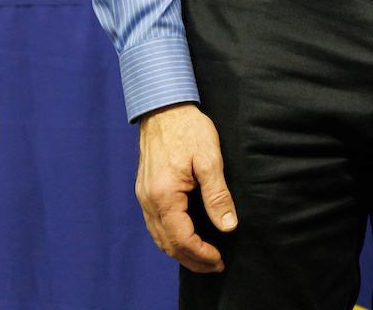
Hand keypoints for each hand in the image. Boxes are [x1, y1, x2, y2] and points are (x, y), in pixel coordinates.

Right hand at [136, 102, 236, 272]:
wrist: (165, 107)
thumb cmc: (189, 128)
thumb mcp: (210, 158)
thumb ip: (218, 194)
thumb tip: (228, 226)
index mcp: (164, 195)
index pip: (182, 239)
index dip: (201, 255)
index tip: (220, 260)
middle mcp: (149, 201)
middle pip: (168, 244)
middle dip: (192, 260)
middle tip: (215, 266)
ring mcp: (143, 196)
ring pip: (159, 237)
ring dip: (180, 251)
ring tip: (203, 257)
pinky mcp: (145, 190)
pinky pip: (155, 224)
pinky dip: (170, 237)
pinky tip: (186, 236)